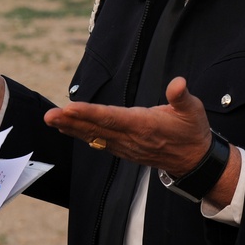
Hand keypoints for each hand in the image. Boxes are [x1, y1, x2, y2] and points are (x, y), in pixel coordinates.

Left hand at [43, 77, 212, 176]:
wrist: (194, 161)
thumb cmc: (192, 131)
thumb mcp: (193, 111)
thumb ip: (181, 97)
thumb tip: (178, 83)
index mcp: (144, 125)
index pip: (112, 118)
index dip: (90, 113)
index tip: (70, 108)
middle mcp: (131, 137)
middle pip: (96, 128)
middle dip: (71, 121)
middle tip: (49, 116)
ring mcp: (125, 146)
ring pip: (94, 136)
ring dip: (71, 128)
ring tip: (51, 119)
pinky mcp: (123, 149)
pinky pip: (98, 141)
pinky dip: (81, 134)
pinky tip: (67, 128)